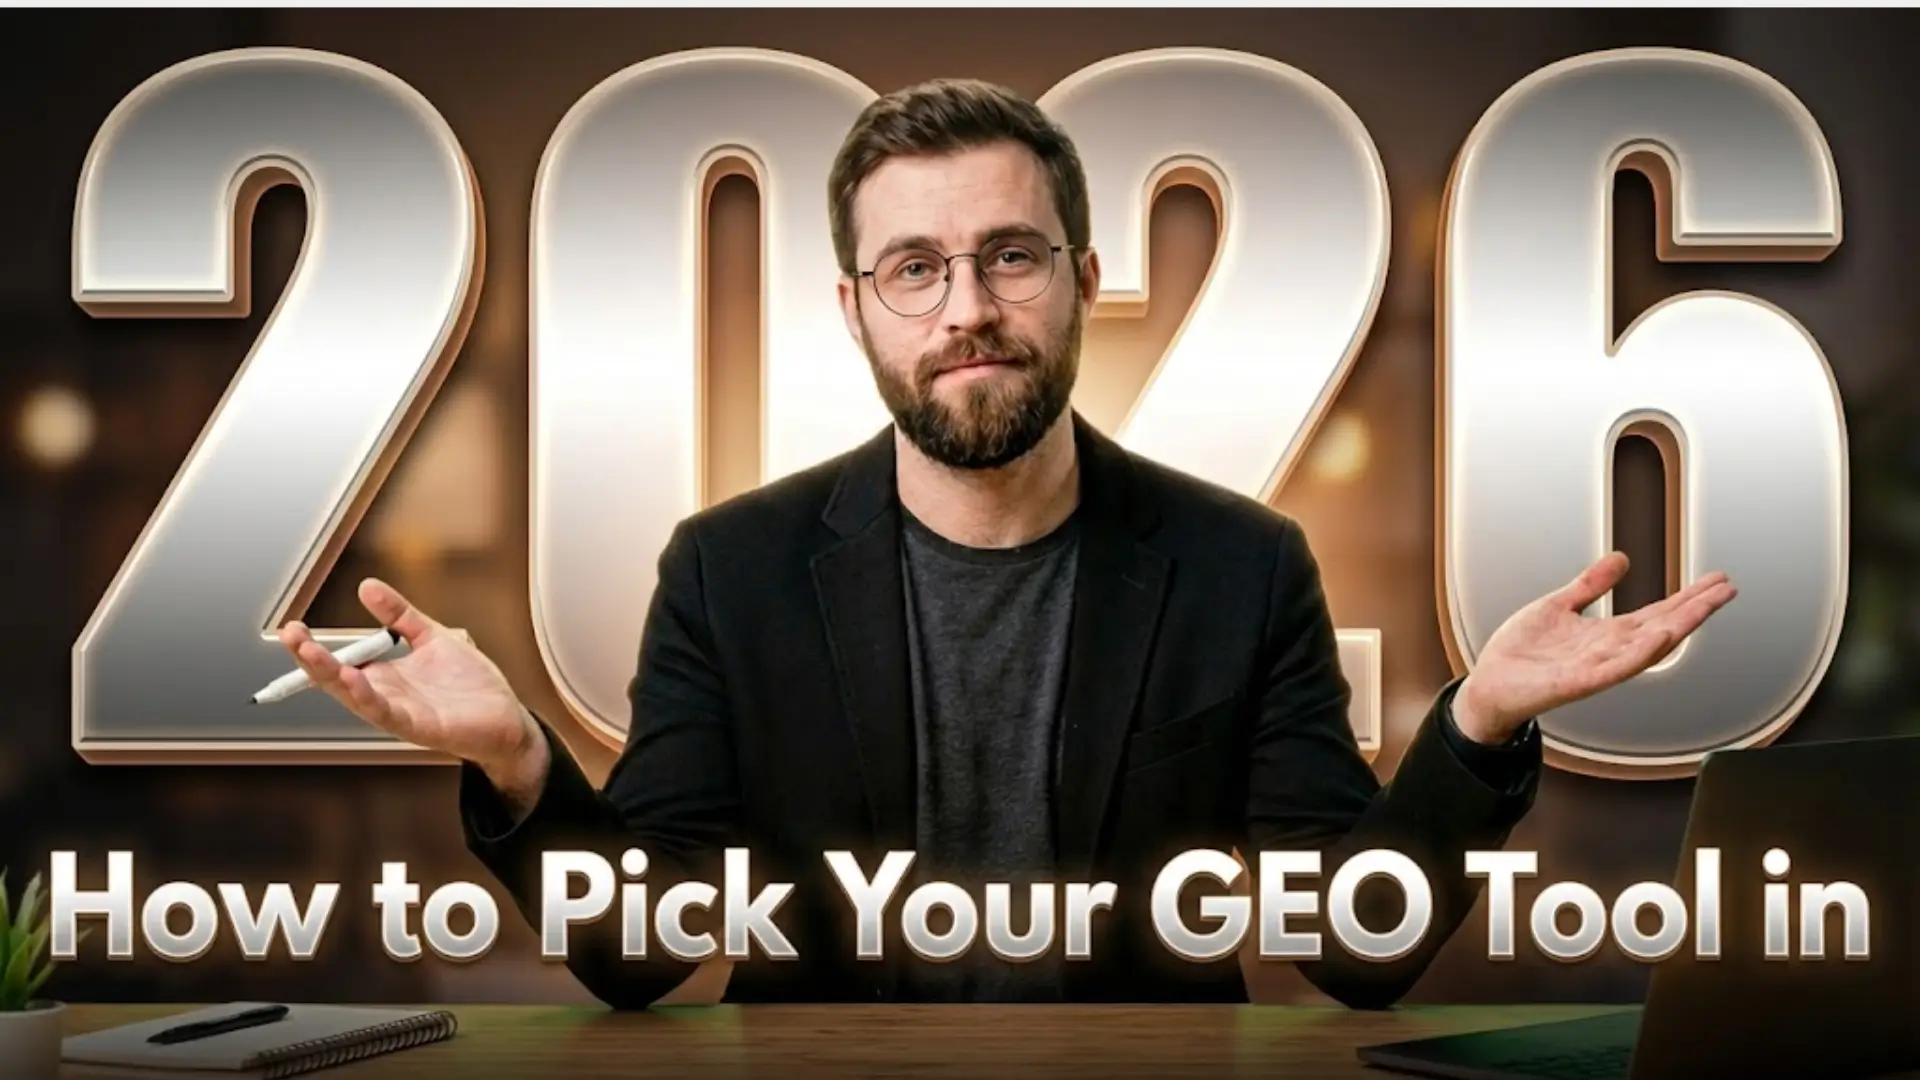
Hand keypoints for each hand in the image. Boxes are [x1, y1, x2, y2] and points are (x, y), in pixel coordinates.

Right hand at [277, 579, 548, 800]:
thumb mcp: (432, 637)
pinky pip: (385, 711)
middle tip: (289, 634)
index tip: (291, 627)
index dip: (313, 647)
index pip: (338, 661)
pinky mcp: (418, 726)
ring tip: (307, 652)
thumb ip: (400, 614)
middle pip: (336, 678)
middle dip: (310, 657)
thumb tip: (366, 586)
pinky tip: (352, 679)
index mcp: (384, 676)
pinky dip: (366, 696)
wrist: (506, 717)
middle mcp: (384, 695)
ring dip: (329, 674)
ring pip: (353, 695)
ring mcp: (398, 713)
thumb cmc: (470, 685)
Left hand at [1453, 552, 1737, 743]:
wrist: (1490, 686)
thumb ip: (1590, 585)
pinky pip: (1616, 667)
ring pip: (1647, 645)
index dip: (1686, 597)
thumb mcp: (1558, 605)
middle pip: (1662, 625)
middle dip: (1695, 608)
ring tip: (1706, 606)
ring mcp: (1597, 667)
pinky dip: (1640, 653)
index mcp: (1606, 635)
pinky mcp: (1579, 681)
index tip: (1716, 580)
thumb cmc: (1521, 654)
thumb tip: (1621, 559)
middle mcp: (1608, 651)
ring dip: (1679, 625)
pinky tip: (1661, 636)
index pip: (1657, 612)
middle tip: (1727, 588)